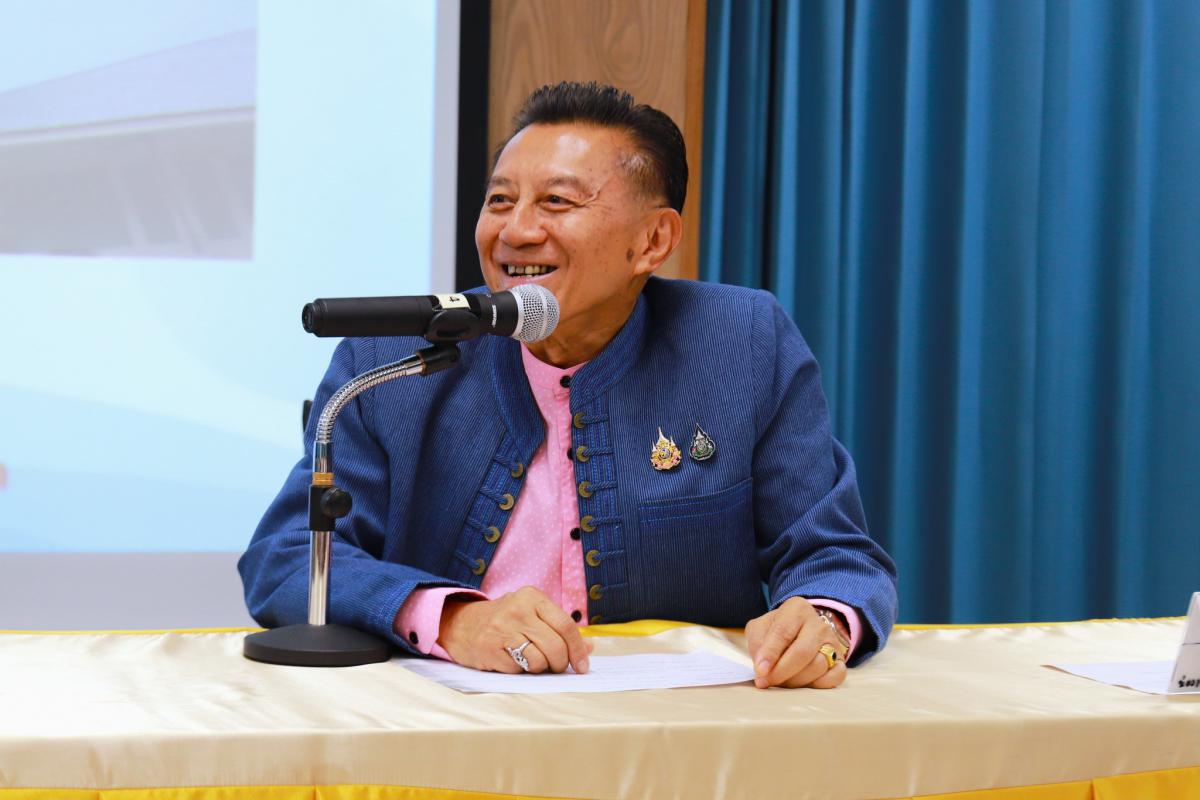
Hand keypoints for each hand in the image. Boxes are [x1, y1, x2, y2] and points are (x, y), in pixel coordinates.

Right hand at [437, 586, 592, 673]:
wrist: (461, 625)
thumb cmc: (505, 621)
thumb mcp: (532, 614)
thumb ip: (559, 628)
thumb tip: (590, 648)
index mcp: (532, 597)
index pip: (566, 626)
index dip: (578, 650)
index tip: (582, 666)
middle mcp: (518, 610)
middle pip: (556, 646)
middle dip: (561, 664)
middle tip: (556, 667)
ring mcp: (503, 629)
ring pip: (540, 660)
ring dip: (541, 668)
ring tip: (531, 661)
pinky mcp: (491, 649)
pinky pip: (520, 669)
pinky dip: (522, 671)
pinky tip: (513, 661)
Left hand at [745, 596, 847, 688]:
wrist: (803, 630)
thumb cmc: (778, 630)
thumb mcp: (761, 627)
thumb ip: (757, 643)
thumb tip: (762, 667)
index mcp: (796, 609)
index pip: (782, 632)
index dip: (770, 654)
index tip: (760, 671)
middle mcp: (818, 624)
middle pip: (802, 652)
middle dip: (781, 672)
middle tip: (766, 682)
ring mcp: (833, 642)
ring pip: (817, 667)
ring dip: (796, 681)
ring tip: (782, 680)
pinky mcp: (841, 660)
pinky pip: (834, 677)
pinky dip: (817, 685)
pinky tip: (803, 683)